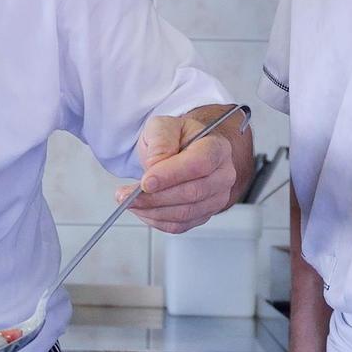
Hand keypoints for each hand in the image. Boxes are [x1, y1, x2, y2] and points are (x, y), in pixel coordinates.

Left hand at [126, 110, 239, 233]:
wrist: (181, 151)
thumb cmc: (175, 139)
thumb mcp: (163, 126)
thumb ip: (160, 140)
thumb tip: (155, 165)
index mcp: (216, 148)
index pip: (199, 164)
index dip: (172, 175)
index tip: (146, 182)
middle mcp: (222, 175)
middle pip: (192, 192)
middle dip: (156, 197)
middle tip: (128, 194)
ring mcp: (216, 198)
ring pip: (184, 213)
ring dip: (152, 210)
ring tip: (129, 200)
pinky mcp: (203, 215)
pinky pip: (179, 226)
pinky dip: (156, 220)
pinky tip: (142, 208)